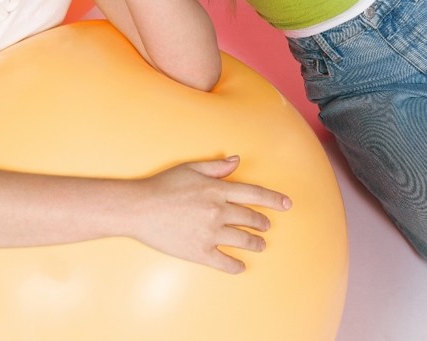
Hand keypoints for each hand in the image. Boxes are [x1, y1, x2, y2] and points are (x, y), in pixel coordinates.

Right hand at [135, 156, 291, 272]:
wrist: (139, 208)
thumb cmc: (163, 185)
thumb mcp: (190, 168)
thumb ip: (217, 166)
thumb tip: (237, 161)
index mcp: (217, 189)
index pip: (254, 193)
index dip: (274, 199)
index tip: (287, 204)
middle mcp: (218, 211)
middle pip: (251, 218)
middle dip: (263, 223)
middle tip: (266, 226)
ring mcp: (211, 233)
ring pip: (244, 240)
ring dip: (255, 243)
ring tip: (259, 244)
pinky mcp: (201, 252)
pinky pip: (226, 263)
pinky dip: (237, 266)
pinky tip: (241, 265)